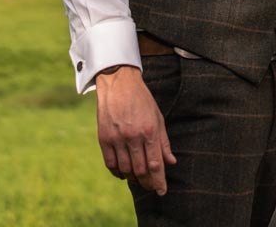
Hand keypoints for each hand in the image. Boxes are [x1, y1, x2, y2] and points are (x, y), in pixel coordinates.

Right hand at [95, 65, 176, 193]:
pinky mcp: (103, 138)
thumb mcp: (158, 118)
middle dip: (147, 183)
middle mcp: (133, 136)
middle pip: (141, 170)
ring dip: (133, 178)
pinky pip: (110, 164)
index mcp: (150, 130)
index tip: (162, 191)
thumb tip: (171, 162)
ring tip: (139, 180)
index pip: (156, 164)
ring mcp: (117, 138)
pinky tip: (124, 173)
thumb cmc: (142, 100)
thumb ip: (164, 142)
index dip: (159, 181)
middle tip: (152, 188)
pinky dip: (118, 172)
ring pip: (125, 169)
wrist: (119, 83)